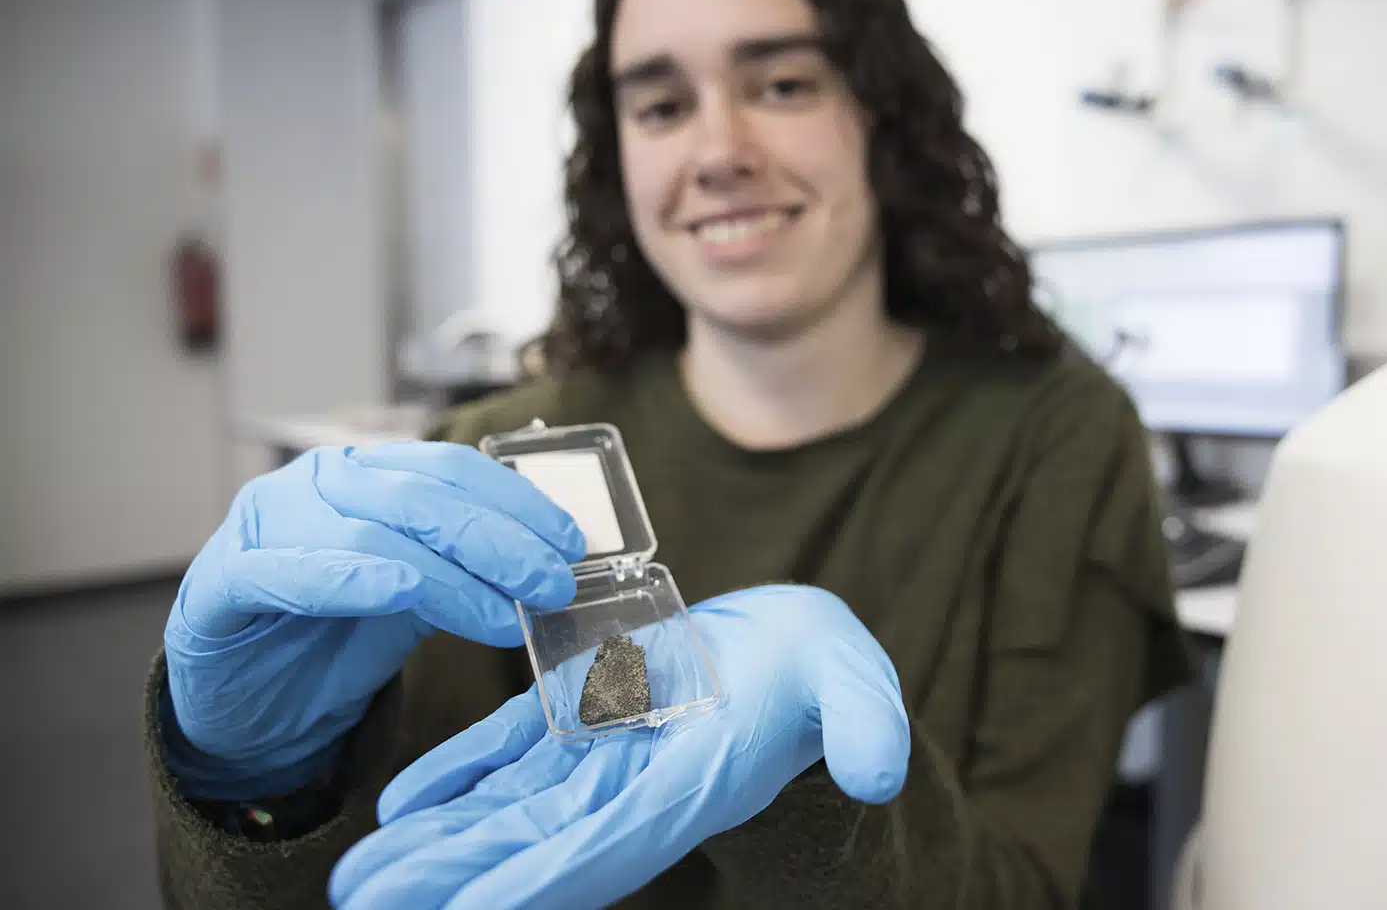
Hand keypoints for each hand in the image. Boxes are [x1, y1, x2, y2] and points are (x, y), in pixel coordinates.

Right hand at [162, 442, 584, 798]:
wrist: (243, 705)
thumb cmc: (331, 639)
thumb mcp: (414, 600)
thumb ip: (464, 572)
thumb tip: (548, 570)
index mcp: (366, 473)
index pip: (452, 469)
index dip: (517, 501)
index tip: (570, 542)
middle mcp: (315, 484)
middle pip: (420, 499)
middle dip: (497, 541)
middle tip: (552, 583)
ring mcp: (264, 526)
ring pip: (368, 534)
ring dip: (447, 576)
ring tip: (503, 615)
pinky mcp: (221, 582)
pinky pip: (285, 571)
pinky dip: (347, 578)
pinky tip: (400, 591)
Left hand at [328, 585, 909, 909]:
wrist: (798, 650)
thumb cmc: (827, 669)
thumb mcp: (854, 680)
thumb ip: (863, 723)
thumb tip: (878, 769)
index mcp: (693, 788)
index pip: (602, 852)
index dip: (530, 885)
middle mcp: (637, 793)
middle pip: (529, 846)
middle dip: (448, 878)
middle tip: (360, 900)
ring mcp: (604, 760)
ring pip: (507, 808)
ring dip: (435, 841)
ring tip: (358, 871)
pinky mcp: (585, 718)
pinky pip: (512, 752)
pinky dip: (458, 774)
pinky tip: (403, 800)